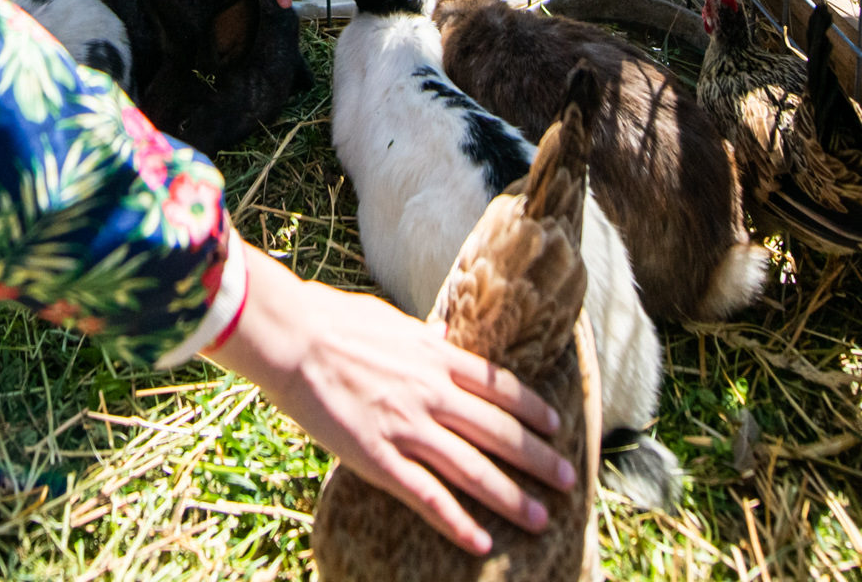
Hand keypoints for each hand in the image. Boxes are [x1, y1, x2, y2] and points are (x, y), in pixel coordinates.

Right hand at [209, 243, 574, 554]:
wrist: (292, 337)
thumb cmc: (332, 320)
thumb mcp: (389, 320)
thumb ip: (421, 336)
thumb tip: (444, 336)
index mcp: (437, 356)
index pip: (500, 388)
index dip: (532, 410)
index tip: (555, 425)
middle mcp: (434, 393)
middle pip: (500, 432)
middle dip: (539, 459)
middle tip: (569, 479)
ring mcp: (409, 427)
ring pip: (475, 469)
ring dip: (512, 497)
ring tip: (541, 519)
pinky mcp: (380, 458)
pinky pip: (428, 497)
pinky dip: (458, 522)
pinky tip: (481, 542)